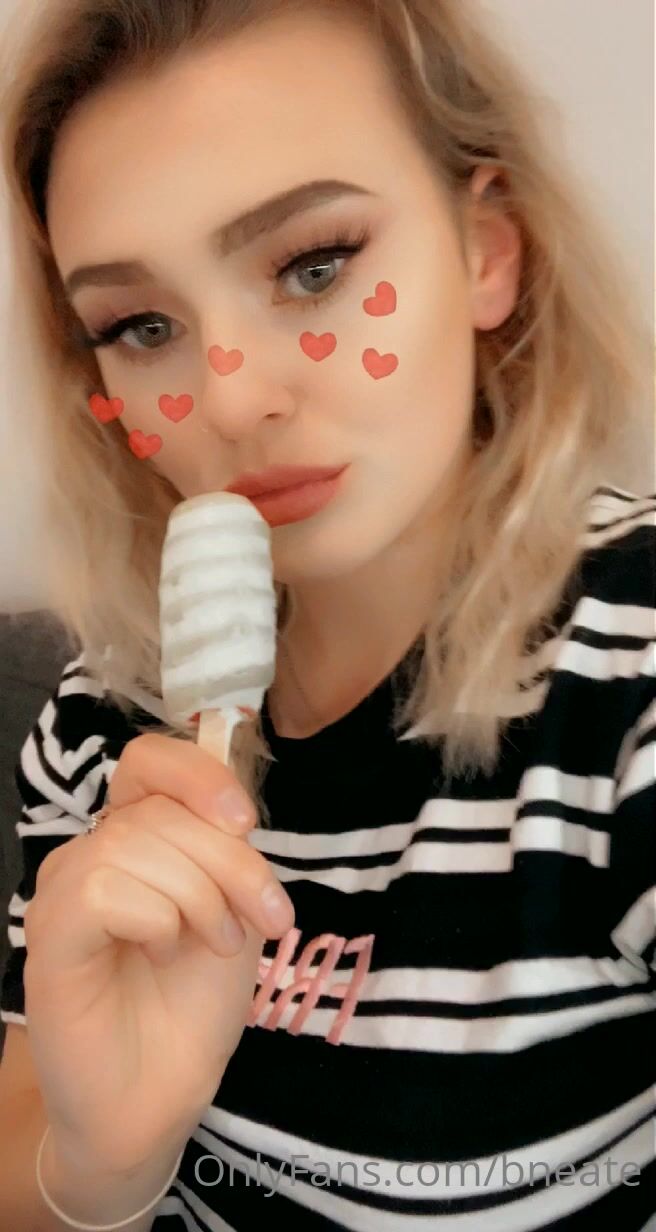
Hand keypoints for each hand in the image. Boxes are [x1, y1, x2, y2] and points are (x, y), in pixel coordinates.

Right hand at [22, 732, 293, 1174]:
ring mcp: (65, 891)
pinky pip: (102, 888)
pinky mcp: (49, 934)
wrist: (160, 1095)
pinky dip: (156, 919)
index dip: (199, 774)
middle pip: (159, 809)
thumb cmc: (193, 1004)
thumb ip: (226, 852)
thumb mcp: (234, 911)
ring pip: (132, 843)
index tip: (246, 821)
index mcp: (137, 837)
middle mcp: (93, 853)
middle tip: (266, 919)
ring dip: (199, 896)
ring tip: (216, 945)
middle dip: (229, 861)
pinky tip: (164, 954)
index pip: (149, 761)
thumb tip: (231, 808)